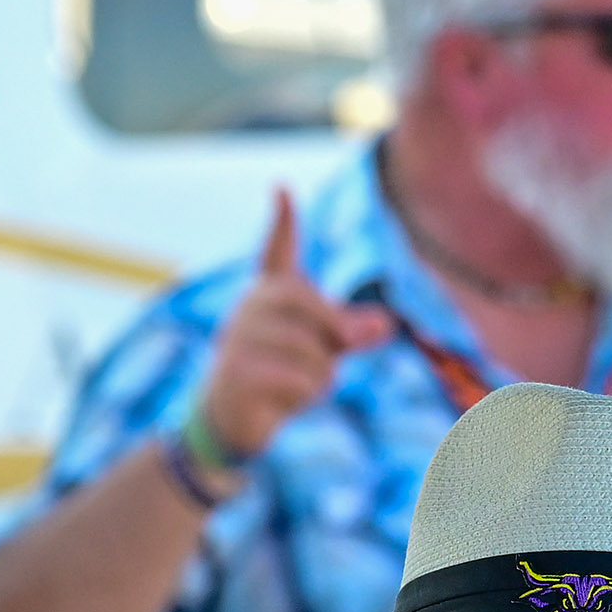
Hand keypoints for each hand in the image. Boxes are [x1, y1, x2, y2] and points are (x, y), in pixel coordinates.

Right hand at [200, 187, 396, 459]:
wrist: (226, 423)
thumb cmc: (277, 380)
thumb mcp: (321, 353)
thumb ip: (352, 334)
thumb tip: (385, 323)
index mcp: (267, 296)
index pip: (276, 253)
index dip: (282, 222)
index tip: (281, 188)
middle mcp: (247, 309)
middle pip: (305, 301)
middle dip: (333, 328)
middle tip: (343, 349)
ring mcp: (236, 340)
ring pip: (309, 348)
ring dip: (321, 375)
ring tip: (303, 386)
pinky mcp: (234, 374)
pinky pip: (295, 378)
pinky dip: (306, 395)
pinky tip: (288, 401)